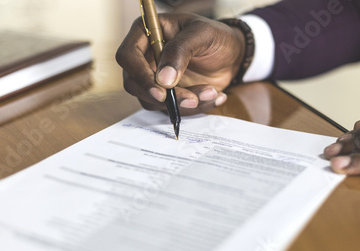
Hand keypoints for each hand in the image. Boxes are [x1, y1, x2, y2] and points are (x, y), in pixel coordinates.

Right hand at [116, 13, 244, 114]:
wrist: (231, 54)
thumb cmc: (215, 36)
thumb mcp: (202, 34)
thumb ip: (181, 51)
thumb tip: (163, 79)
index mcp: (146, 33)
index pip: (128, 56)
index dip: (140, 75)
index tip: (162, 91)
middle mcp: (145, 57)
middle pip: (134, 84)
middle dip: (163, 97)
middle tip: (191, 99)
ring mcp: (154, 78)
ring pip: (153, 101)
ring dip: (182, 104)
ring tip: (210, 92)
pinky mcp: (167, 94)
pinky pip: (170, 109)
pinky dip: (192, 108)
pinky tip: (213, 96)